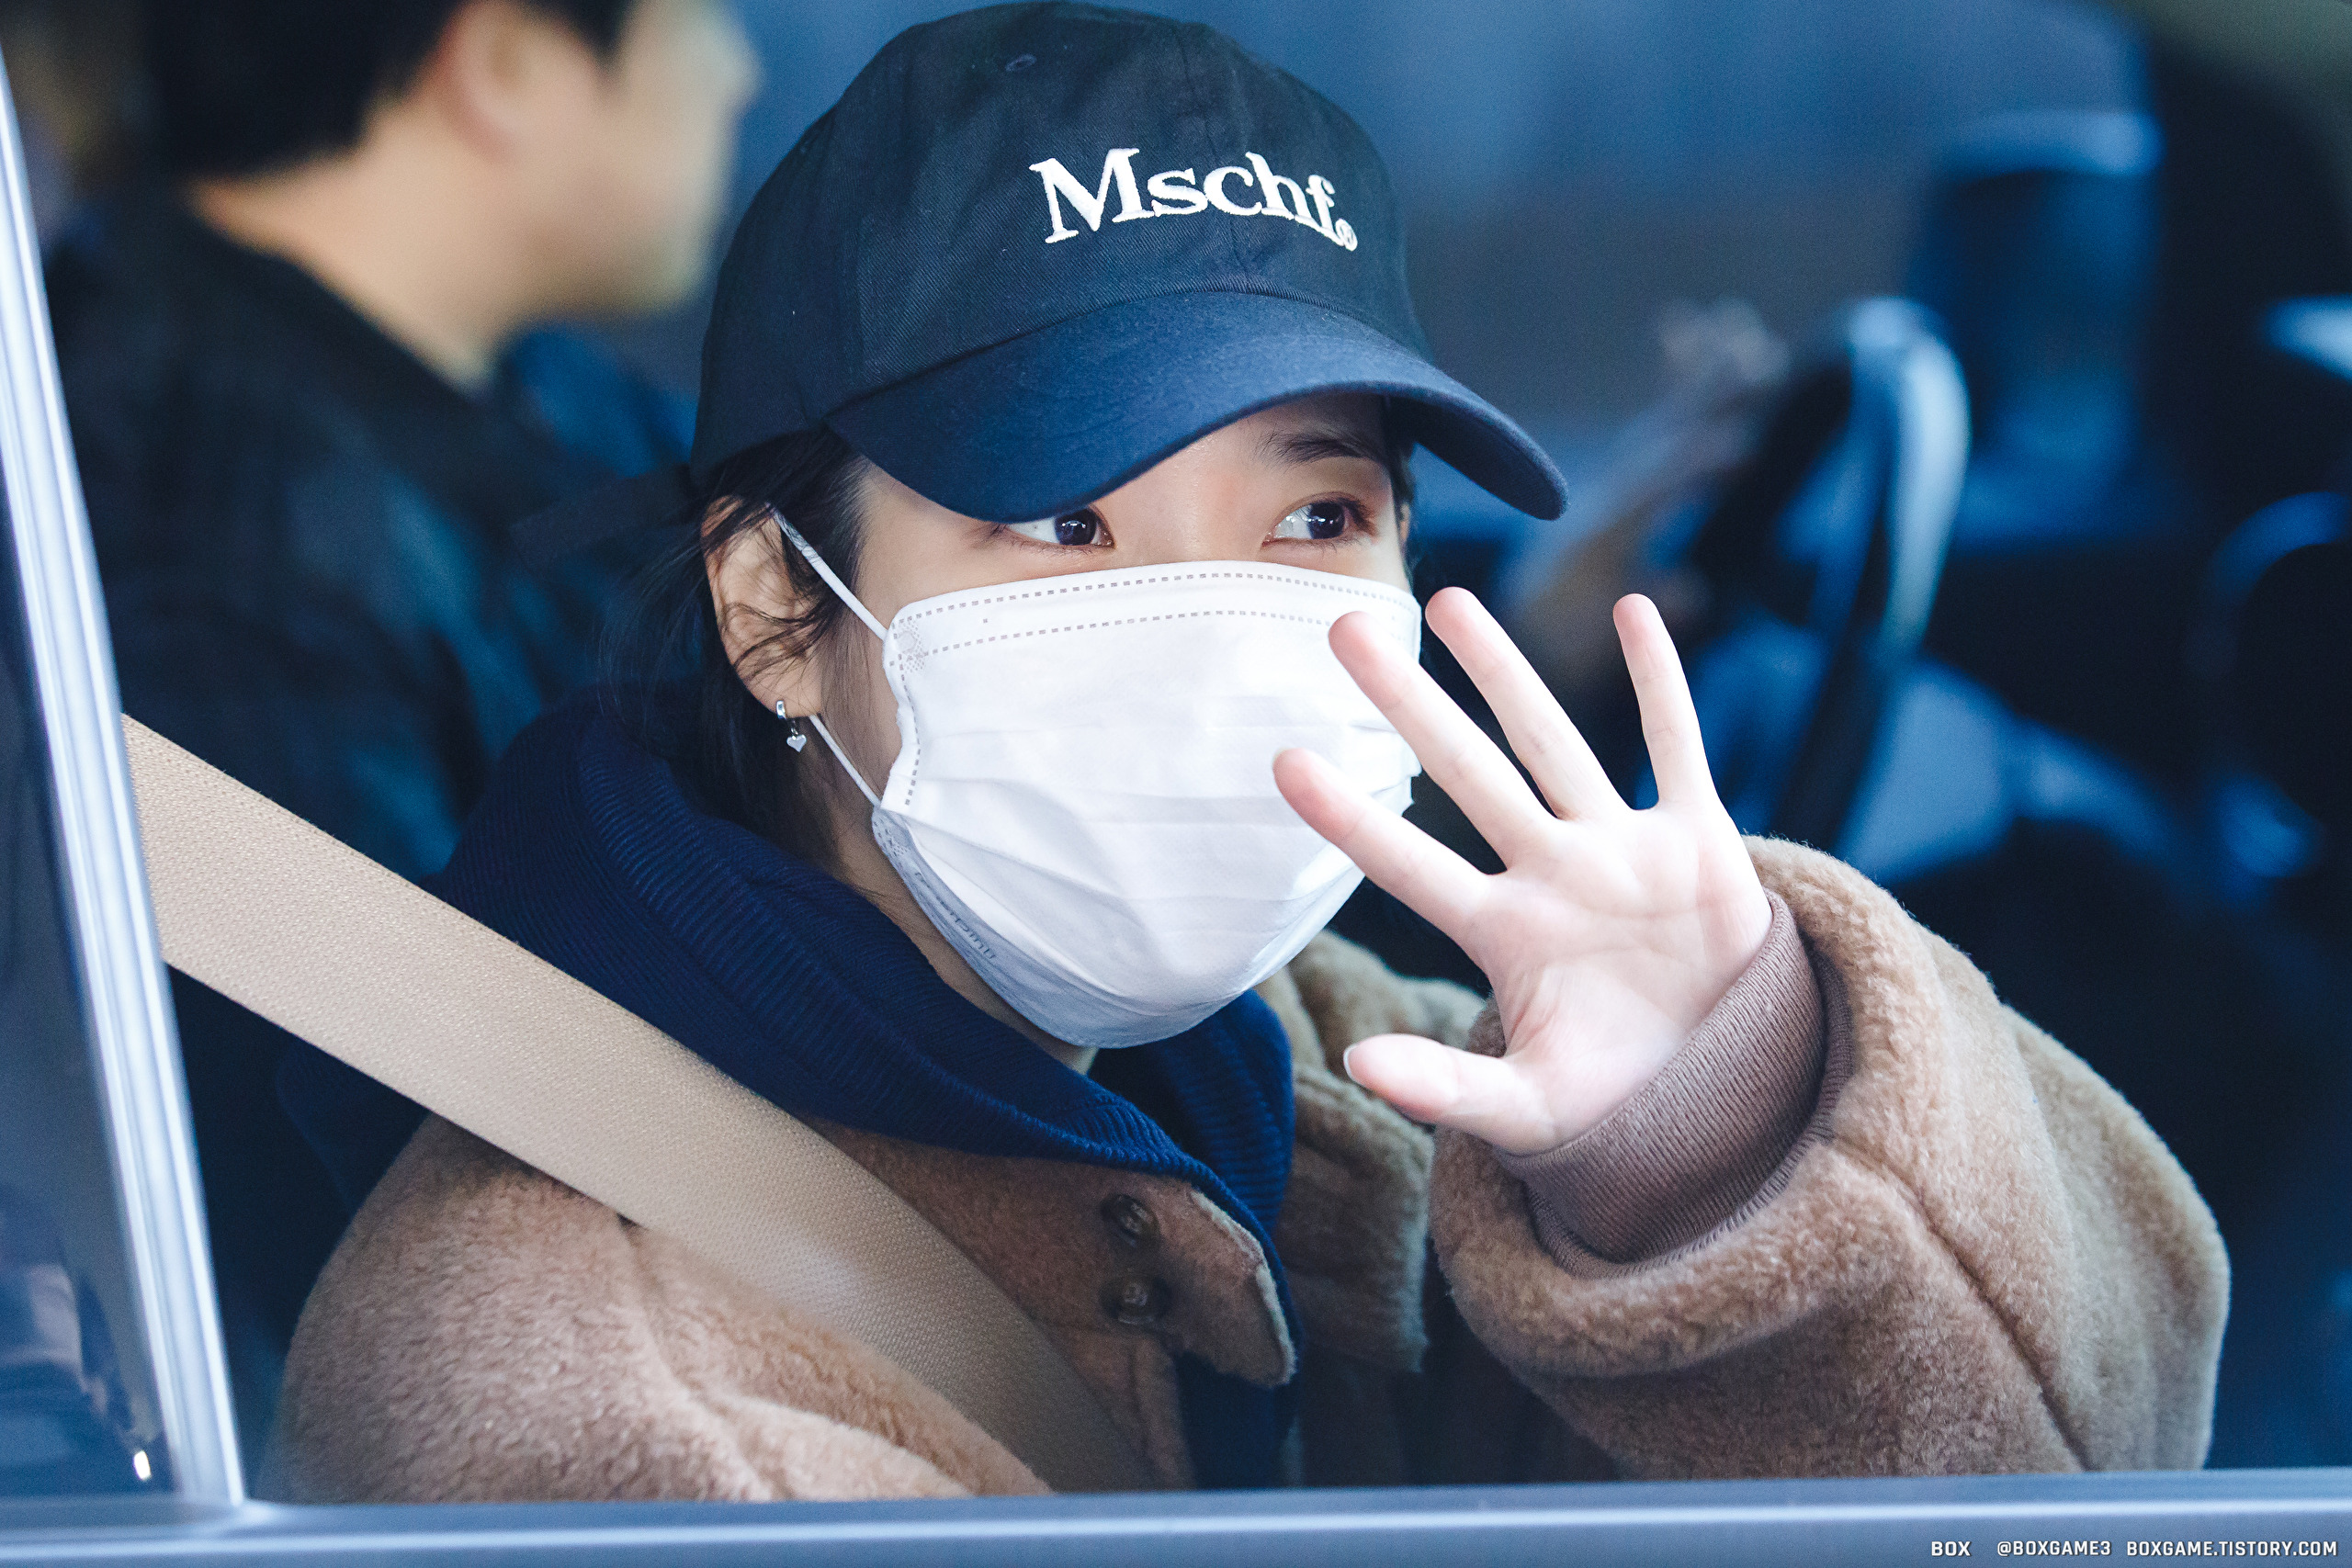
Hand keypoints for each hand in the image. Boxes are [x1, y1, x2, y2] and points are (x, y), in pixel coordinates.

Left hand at [1273, 589, 1770, 1155]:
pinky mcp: (1698, 842)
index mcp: (1506, 935)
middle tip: (1342, 628)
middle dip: (1409, 704)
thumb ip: (1445, 1088)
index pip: (1412, 867)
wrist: (1729, 1086)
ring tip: (1447, 601)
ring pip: (1551, 742)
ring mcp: (1621, 850)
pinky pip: (1677, 747)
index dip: (1353, 821)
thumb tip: (1355, 1065)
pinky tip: (1634, 611)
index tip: (1284, 763)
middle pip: (1469, 772)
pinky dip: (1662, 682)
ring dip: (1504, 672)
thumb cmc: (1618, 1098)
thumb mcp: (1530, 1107)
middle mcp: (1552, 874)